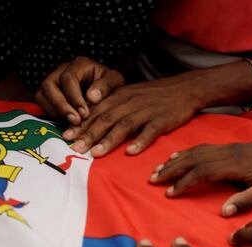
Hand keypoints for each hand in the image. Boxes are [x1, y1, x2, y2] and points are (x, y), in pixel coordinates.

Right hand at [34, 56, 124, 137]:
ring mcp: (52, 82)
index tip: (85, 114)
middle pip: (49, 85)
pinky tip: (66, 124)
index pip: (68, 78)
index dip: (74, 97)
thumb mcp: (115, 81)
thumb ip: (106, 86)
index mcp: (78, 65)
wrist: (106, 89)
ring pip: (42, 95)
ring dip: (55, 111)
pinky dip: (52, 115)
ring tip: (71, 125)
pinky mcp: (49, 95)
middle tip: (75, 121)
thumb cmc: (110, 84)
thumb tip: (91, 97)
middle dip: (61, 106)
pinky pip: (42, 104)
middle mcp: (61, 71)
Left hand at [69, 71, 211, 156]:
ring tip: (96, 154)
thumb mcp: (131, 95)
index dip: (81, 124)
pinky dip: (140, 141)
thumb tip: (91, 121)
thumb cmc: (156, 95)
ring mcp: (147, 110)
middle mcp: (130, 102)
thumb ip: (113, 107)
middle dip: (89, 134)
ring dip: (109, 140)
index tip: (66, 137)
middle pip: (106, 118)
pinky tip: (130, 152)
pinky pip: (150, 130)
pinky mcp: (163, 119)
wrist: (185, 88)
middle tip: (75, 149)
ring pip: (124, 125)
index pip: (96, 111)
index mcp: (121, 96)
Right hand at [150, 128, 251, 216]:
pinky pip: (201, 148)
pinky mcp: (227, 147)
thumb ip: (247, 200)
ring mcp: (226, 148)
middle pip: (193, 160)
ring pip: (195, 152)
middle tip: (153, 180)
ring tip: (157, 171)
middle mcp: (227, 154)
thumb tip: (223, 212)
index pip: (204, 172)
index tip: (170, 194)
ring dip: (174, 161)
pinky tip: (175, 157)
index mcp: (236, 165)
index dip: (185, 182)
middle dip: (171, 170)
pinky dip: (185, 153)